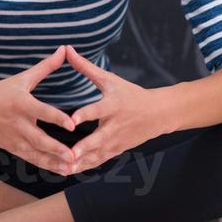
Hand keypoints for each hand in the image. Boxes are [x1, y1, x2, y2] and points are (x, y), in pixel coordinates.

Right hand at [0, 45, 76, 175]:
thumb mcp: (21, 78)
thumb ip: (45, 67)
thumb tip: (64, 49)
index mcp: (21, 103)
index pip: (42, 111)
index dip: (58, 119)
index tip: (73, 125)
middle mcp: (17, 123)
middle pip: (39, 139)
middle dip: (57, 149)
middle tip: (74, 155)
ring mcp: (13, 138)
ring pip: (36, 153)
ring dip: (53, 161)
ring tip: (71, 167)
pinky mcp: (11, 148)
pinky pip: (30, 158)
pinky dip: (45, 164)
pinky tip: (60, 170)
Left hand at [65, 45, 174, 173]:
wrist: (158, 114)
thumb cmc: (130, 93)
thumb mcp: (110, 79)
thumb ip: (86, 67)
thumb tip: (67, 49)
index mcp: (112, 105)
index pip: (97, 110)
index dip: (84, 115)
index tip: (71, 120)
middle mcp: (114, 125)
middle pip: (98, 139)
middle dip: (83, 148)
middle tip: (68, 155)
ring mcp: (116, 141)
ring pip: (97, 154)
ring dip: (81, 162)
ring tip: (63, 168)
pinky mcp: (116, 151)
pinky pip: (99, 161)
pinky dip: (85, 166)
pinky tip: (68, 171)